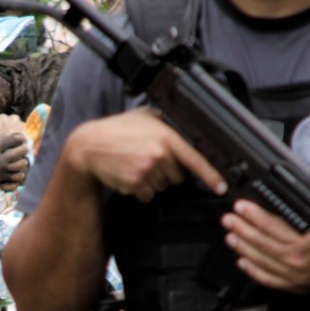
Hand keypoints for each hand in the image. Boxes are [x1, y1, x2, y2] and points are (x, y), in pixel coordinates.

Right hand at [61, 108, 225, 202]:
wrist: (88, 146)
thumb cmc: (116, 130)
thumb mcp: (144, 116)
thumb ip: (166, 121)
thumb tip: (186, 126)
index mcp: (165, 136)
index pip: (195, 159)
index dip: (211, 175)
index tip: (221, 186)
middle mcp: (159, 154)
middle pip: (178, 176)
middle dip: (168, 171)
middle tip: (149, 159)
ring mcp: (147, 170)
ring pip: (163, 186)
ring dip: (153, 181)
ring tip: (136, 164)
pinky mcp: (136, 184)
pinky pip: (148, 195)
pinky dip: (141, 189)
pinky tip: (129, 174)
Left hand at [221, 200, 309, 293]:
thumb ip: (299, 218)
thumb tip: (275, 205)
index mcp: (305, 241)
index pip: (272, 225)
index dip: (254, 215)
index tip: (241, 207)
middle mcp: (297, 258)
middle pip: (262, 242)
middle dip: (242, 228)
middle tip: (229, 219)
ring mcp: (292, 274)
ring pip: (260, 259)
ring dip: (242, 246)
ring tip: (231, 236)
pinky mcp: (290, 286)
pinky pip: (266, 278)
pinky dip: (252, 269)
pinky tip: (242, 260)